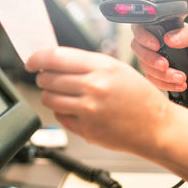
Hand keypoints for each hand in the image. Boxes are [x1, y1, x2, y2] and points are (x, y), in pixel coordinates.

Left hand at [25, 47, 171, 152]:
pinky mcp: (85, 130)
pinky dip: (62, 110)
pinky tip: (76, 108)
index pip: (55, 57)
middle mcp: (93, 87)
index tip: (31, 61)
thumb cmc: (139, 96)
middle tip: (49, 78)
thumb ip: (85, 63)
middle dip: (43, 77)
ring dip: (50, 94)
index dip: (37, 58)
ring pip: (48, 98)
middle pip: (47, 78)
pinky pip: (59, 115)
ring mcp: (88, 110)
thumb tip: (53, 60)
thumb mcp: (116, 68)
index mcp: (101, 67)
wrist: (156, 126)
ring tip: (63, 94)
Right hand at [131, 23, 187, 110]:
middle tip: (166, 65)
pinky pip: (151, 80)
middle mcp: (155, 42)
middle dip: (151, 59)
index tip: (156, 45)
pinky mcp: (155, 74)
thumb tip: (168, 38)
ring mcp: (153, 59)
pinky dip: (165, 84)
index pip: (141, 27)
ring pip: (145, 66)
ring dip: (163, 75)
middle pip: (137, 47)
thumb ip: (187, 35)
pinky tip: (179, 84)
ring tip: (181, 77)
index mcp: (163, 29)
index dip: (143, 36)